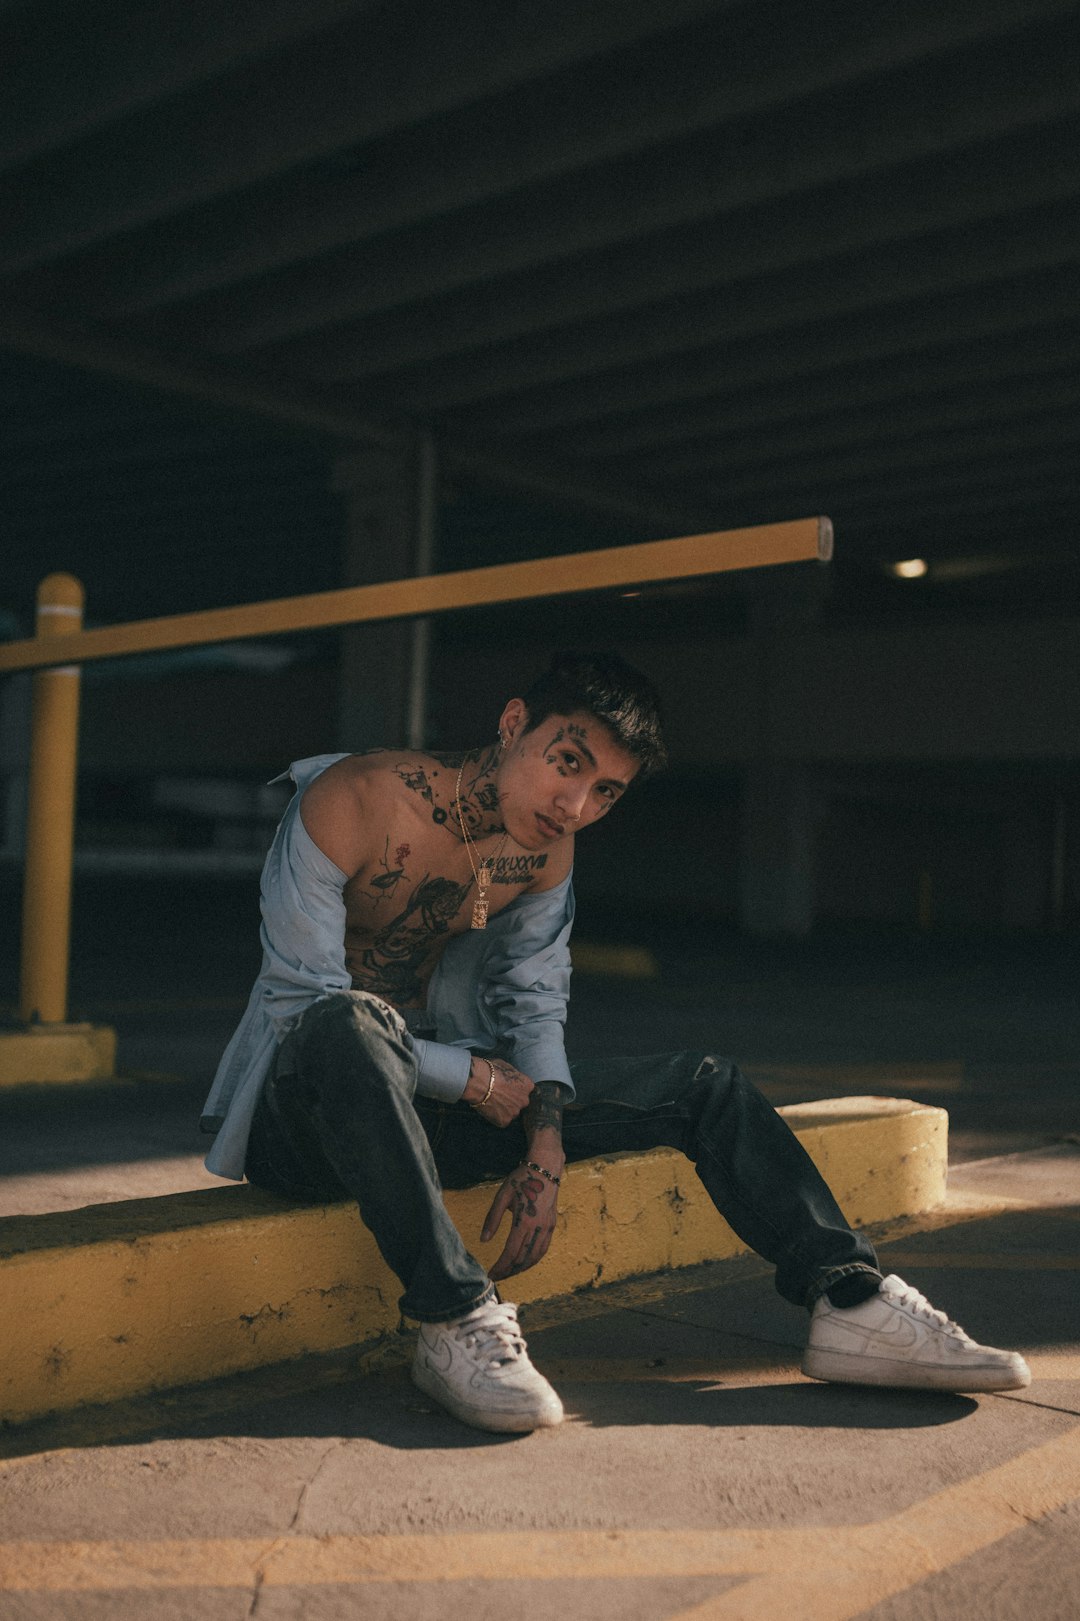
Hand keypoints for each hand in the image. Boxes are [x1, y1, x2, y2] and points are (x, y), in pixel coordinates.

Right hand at [463, 1056, 533, 1126]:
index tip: (508, 1088)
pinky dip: (496, 1117)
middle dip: (512, 1101)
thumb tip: (513, 1078)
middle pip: (520, 1103)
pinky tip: (489, 1109)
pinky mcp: (504, 1121)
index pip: (526, 1090)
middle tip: (500, 1096)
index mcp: (528, 1086)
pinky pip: (502, 1120)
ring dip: (505, 1109)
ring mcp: (515, 1112)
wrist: (478, 1083)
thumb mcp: (507, 1067)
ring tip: (493, 1102)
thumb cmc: (490, 1071)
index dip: (516, 1089)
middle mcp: (525, 1100)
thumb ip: (515, 1076)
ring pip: (511, 1112)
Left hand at [482, 1161, 559, 1279]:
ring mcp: (547, 1227)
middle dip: (509, 1271)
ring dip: (522, 1268)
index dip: (501, 1267)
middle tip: (497, 1276)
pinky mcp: (552, 1225)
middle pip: (523, 1259)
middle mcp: (538, 1227)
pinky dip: (534, 1259)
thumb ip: (492, 1218)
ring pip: (535, 1257)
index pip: (511, 1253)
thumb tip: (483, 1240)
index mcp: (524, 1221)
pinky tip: (525, 1261)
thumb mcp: (502, 1196)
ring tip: (509, 1272)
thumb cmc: (521, 1180)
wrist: (545, 1168)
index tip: (491, 1275)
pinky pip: (544, 1248)